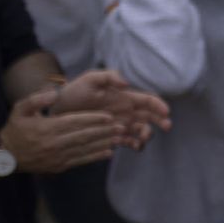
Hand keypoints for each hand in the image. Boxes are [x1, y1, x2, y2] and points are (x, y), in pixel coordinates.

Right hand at [0, 91, 125, 173]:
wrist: (5, 155)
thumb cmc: (15, 129)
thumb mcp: (20, 109)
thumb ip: (37, 99)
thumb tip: (55, 93)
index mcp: (46, 128)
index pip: (74, 122)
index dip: (92, 119)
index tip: (108, 116)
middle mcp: (53, 143)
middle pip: (83, 136)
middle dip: (104, 131)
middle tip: (121, 126)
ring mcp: (57, 157)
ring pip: (84, 149)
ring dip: (103, 143)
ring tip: (119, 137)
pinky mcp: (59, 166)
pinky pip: (80, 161)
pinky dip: (95, 157)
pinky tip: (108, 152)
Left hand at [52, 69, 170, 149]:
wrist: (57, 109)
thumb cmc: (74, 92)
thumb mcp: (90, 79)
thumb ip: (108, 76)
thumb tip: (126, 83)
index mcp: (125, 97)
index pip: (148, 101)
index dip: (159, 105)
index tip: (166, 112)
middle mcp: (126, 112)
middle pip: (150, 117)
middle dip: (160, 121)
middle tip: (166, 127)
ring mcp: (121, 125)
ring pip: (141, 131)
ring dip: (147, 135)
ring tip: (143, 138)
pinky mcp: (112, 137)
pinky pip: (128, 142)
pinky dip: (134, 144)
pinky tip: (133, 145)